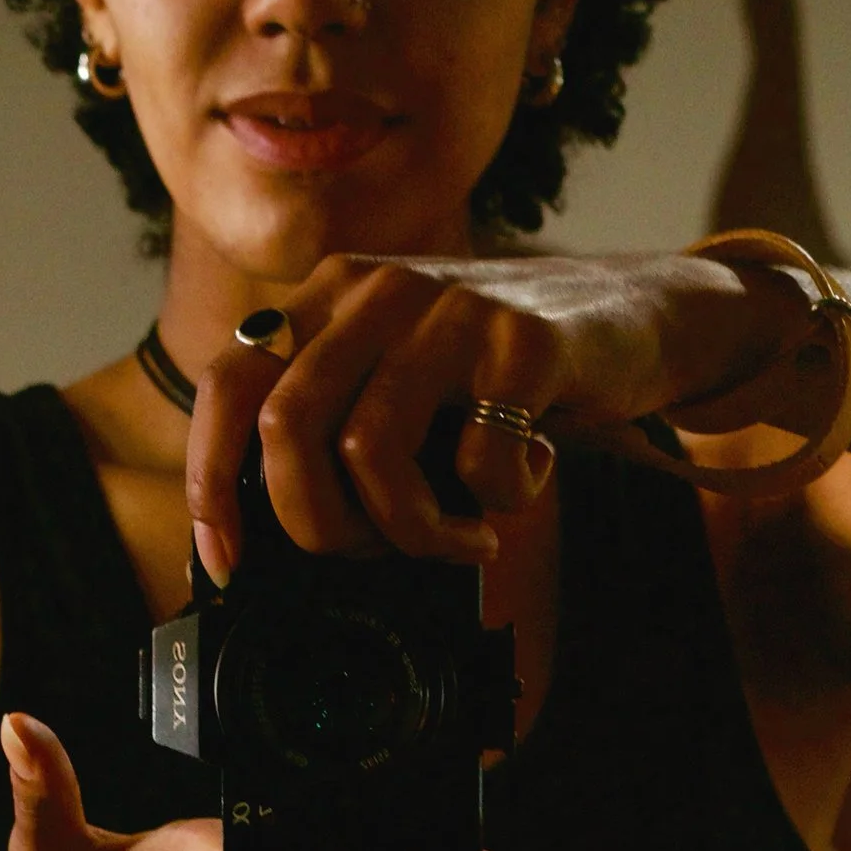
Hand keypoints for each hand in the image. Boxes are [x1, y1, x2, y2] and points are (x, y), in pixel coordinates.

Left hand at [184, 249, 816, 579]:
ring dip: (409, 530)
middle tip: (371, 555)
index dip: (212, 481)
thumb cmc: (502, 371)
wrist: (639, 313)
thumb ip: (335, 420)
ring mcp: (451, 308)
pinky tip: (515, 493)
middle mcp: (377, 288)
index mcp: (329, 296)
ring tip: (455, 539)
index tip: (227, 562)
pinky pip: (475, 460)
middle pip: (289, 425)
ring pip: (370, 450)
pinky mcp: (526, 343)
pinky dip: (494, 504)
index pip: (228, 383)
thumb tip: (262, 540)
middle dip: (318, 524)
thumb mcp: (401, 374)